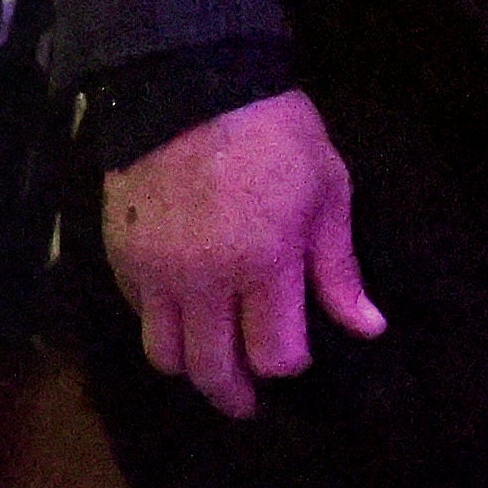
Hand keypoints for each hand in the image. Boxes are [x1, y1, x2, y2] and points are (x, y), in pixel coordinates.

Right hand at [101, 89, 383, 420]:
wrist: (187, 85)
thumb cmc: (275, 134)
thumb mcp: (328, 191)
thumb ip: (339, 268)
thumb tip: (367, 327)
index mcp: (264, 264)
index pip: (274, 354)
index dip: (288, 366)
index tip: (296, 358)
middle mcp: (203, 281)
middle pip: (212, 369)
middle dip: (235, 394)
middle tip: (249, 403)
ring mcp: (154, 272)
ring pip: (164, 354)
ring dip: (191, 369)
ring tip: (213, 367)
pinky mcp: (120, 257)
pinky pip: (139, 316)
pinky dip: (161, 327)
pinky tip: (184, 317)